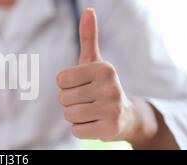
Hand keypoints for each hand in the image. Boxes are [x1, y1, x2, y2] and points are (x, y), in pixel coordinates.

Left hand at [56, 8, 135, 140]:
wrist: (125, 116)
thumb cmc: (101, 86)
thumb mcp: (94, 62)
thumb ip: (88, 37)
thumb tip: (88, 10)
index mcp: (103, 69)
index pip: (60, 80)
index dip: (66, 85)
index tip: (82, 86)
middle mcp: (110, 87)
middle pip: (63, 99)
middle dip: (70, 102)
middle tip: (87, 101)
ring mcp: (112, 109)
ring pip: (69, 115)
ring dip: (75, 116)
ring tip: (91, 111)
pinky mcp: (110, 129)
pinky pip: (76, 131)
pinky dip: (81, 129)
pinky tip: (95, 123)